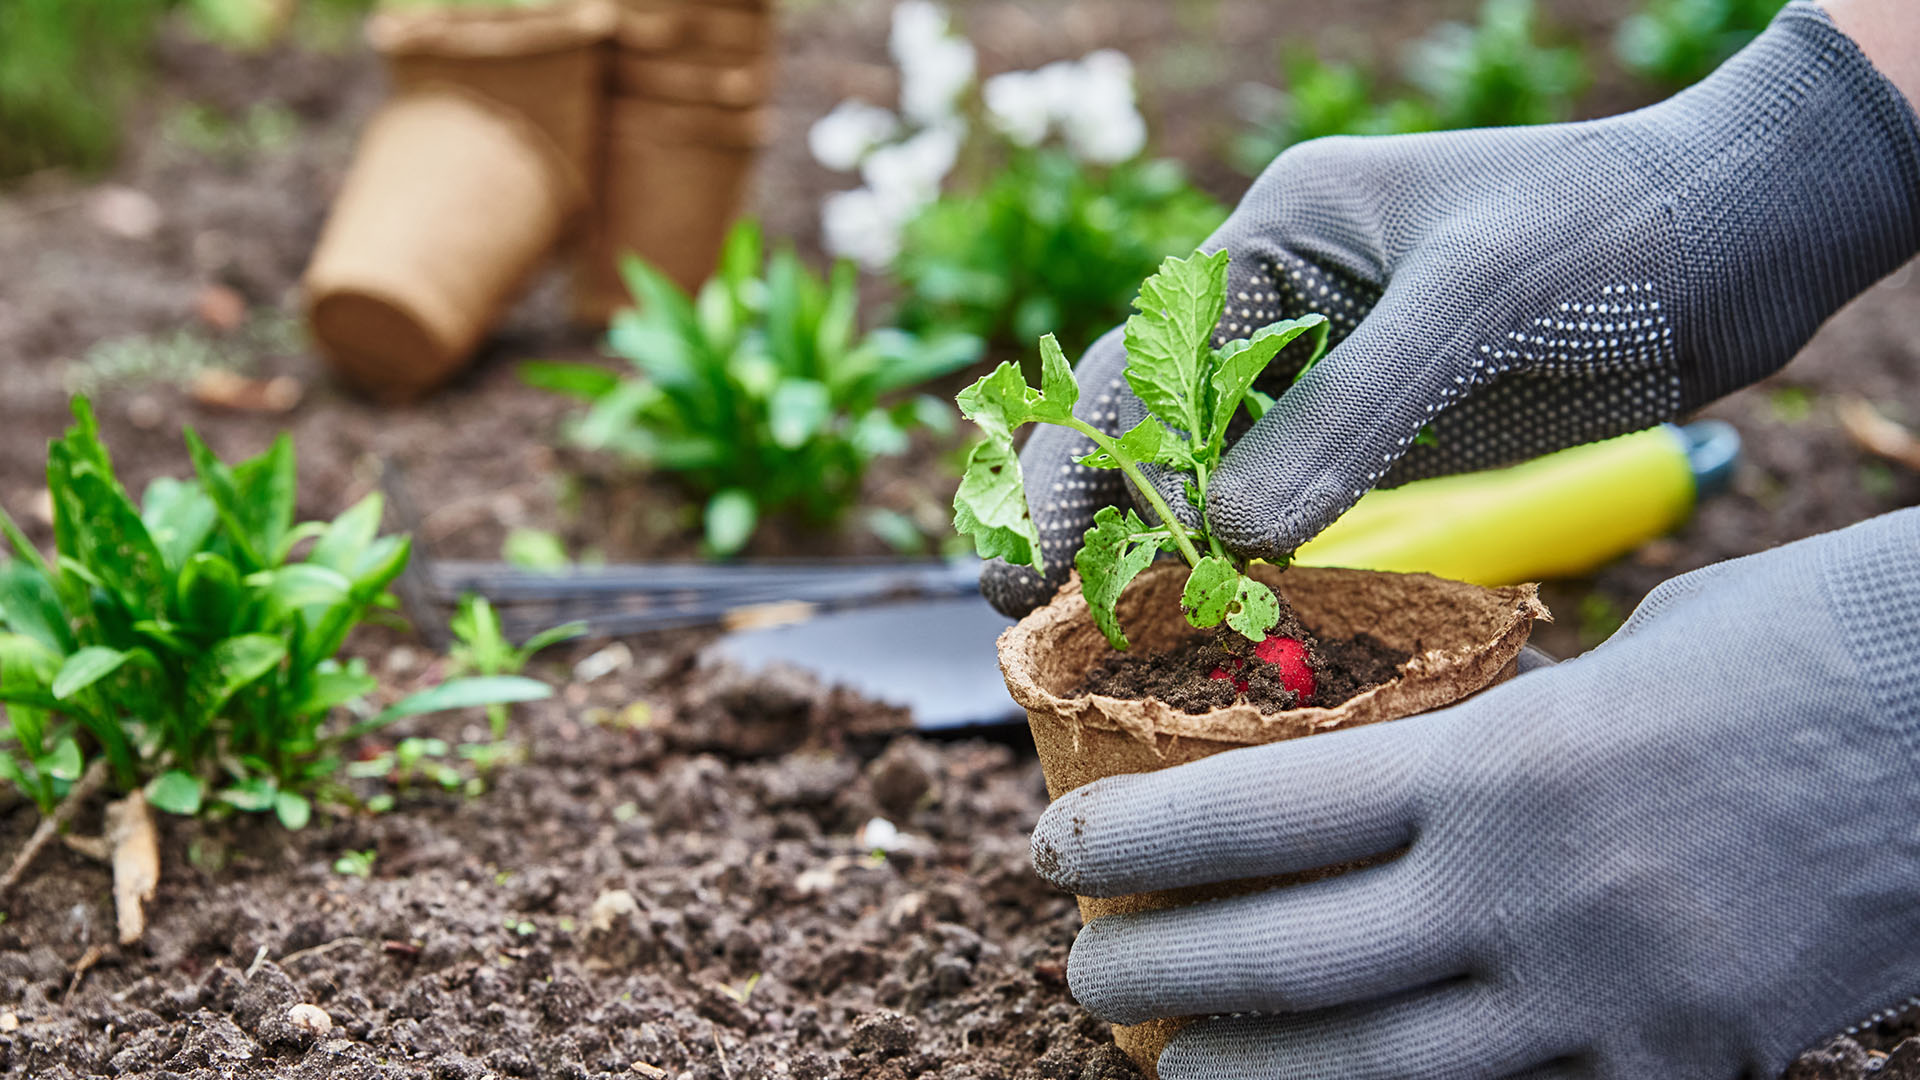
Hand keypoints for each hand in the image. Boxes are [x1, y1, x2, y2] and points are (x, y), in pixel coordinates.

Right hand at [982, 2, 1919, 616]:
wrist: (1734, 240)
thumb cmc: (1606, 235)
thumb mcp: (1472, 303)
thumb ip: (1351, 412)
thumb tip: (1232, 535)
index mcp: (1274, 238)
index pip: (1140, 360)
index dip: (1079, 459)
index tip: (1031, 555)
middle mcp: (1280, 304)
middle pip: (1143, 414)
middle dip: (1079, 504)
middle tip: (1017, 605)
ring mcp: (1325, 371)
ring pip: (1202, 465)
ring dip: (1146, 539)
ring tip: (1087, 629)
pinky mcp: (1376, 431)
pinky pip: (1280, 499)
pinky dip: (1234, 555)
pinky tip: (1206, 612)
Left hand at [1028, 508, 1919, 1078]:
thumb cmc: (1798, 650)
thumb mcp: (1615, 662)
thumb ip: (1497, 736)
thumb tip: (1407, 782)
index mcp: (1498, 761)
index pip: (1258, 814)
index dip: (1134, 839)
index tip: (1054, 847)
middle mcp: (1528, 894)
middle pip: (1286, 961)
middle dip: (1156, 974)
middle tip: (1085, 974)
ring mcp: (1605, 1000)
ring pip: (1375, 1075)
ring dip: (1249, 1078)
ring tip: (1174, 1069)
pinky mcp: (1684, 1066)